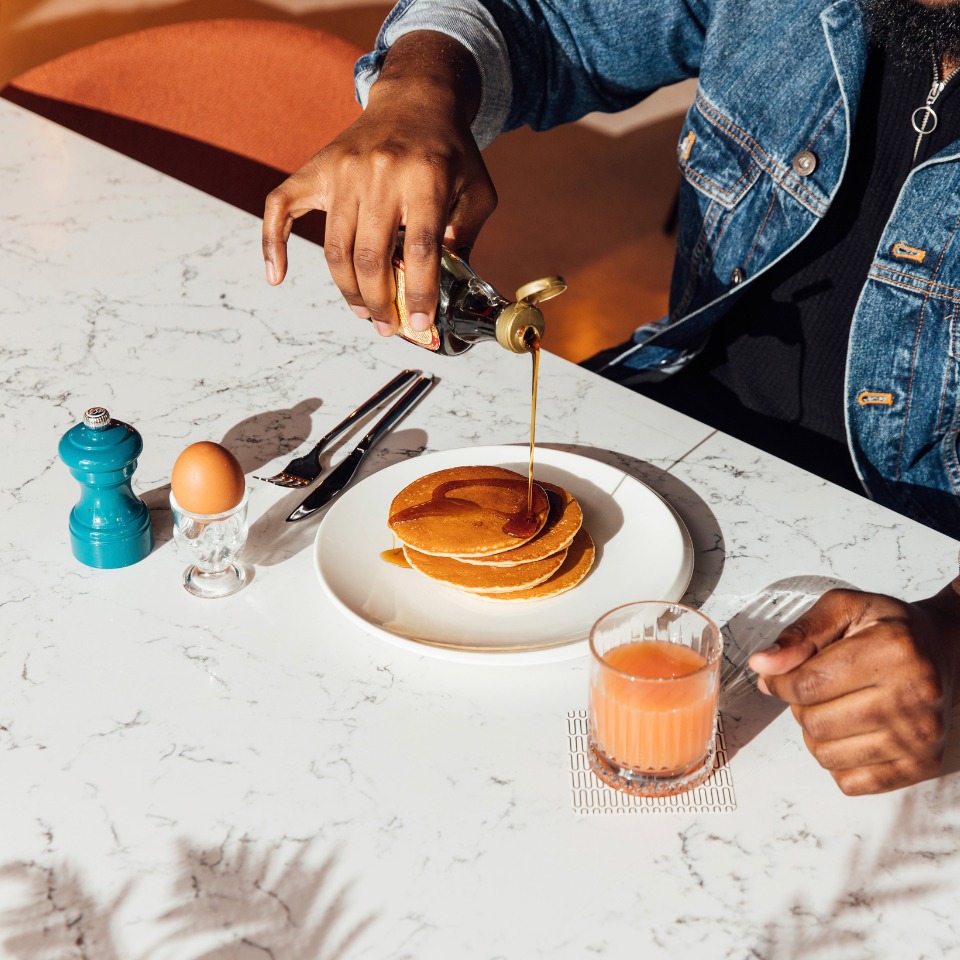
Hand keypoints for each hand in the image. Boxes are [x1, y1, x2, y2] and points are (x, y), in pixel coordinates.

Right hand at [262, 31, 496, 336]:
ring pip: (335, 248)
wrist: (417, 99)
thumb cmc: (449, 151)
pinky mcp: (317, 168)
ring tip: (364, 313)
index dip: (419, 293)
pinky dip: (272, 243)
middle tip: (387, 326)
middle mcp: (379, 173)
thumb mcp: (477, 191)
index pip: (418, 248)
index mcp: (425, 177)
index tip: (419, 325)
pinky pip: (280, 206)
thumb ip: (466, 236)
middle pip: (370, 256)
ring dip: (348, 291)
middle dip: (379, 303)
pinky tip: (277, 277)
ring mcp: (342, 170)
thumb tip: (447, 287)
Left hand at [748, 584, 959, 794]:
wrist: (939, 651)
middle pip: (815, 723)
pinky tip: (849, 732)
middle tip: (816, 688)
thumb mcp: (843, 608)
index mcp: (893, 651)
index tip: (776, 675)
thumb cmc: (890, 630)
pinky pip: (850, 782)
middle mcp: (913, 696)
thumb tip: (763, 664)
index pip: (808, 684)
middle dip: (800, 705)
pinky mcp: (921, 765)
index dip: (778, 682)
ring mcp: (920, 736)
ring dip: (815, 734)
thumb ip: (800, 633)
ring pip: (827, 755)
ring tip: (834, 707)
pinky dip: (837, 760)